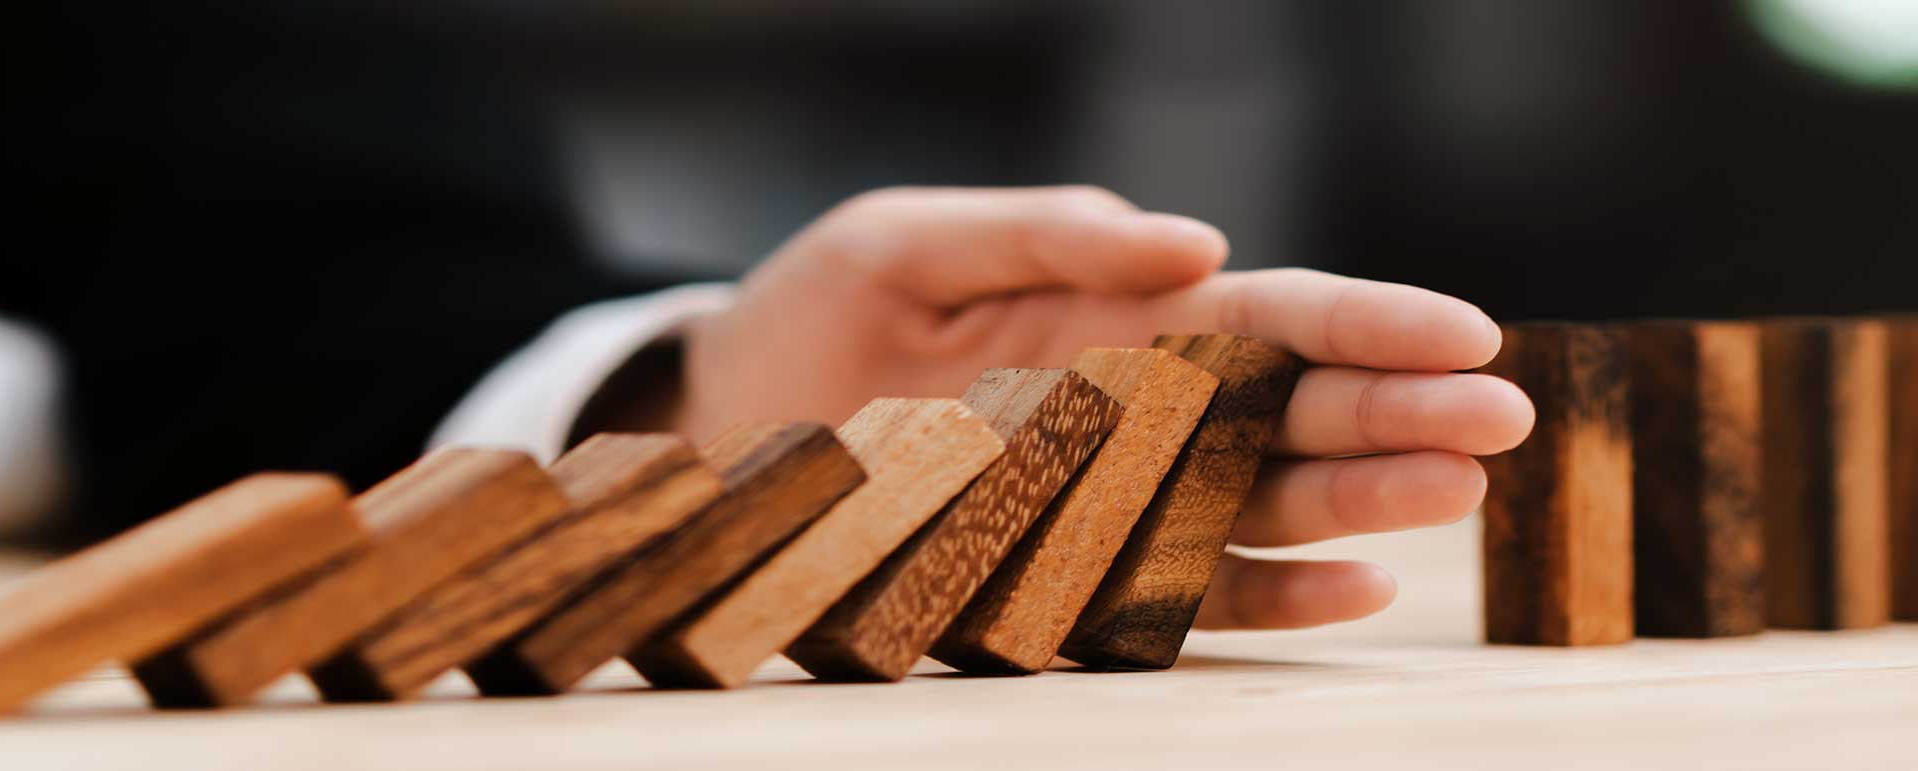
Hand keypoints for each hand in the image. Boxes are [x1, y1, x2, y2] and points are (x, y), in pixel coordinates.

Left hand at [680, 186, 1533, 628]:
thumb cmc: (818, 315)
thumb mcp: (910, 241)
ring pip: (1263, 501)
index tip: (1467, 330)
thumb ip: (1048, 230)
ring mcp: (1111, 498)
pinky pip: (1186, 591)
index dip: (1368, 320)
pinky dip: (1270, 592)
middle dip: (1399, 411)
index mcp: (1116, 315)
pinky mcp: (1068, 575)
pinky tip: (1353, 585)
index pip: (1268, 314)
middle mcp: (1137, 410)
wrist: (730, 423)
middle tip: (1505, 420)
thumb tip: (1198, 244)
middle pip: (1294, 411)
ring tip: (1455, 493)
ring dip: (1361, 502)